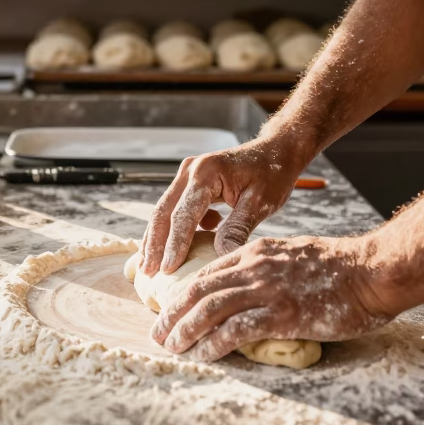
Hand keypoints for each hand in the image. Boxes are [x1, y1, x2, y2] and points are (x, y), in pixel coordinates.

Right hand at [140, 137, 305, 276]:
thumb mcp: (261, 202)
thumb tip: (221, 256)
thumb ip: (238, 227)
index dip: (175, 244)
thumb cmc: (271, 174)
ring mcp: (187, 175)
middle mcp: (190, 171)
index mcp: (206, 173)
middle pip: (163, 212)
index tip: (168, 270)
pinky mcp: (189, 184)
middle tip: (148, 273)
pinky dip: (171, 231)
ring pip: (164, 211)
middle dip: (155, 244)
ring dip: (157, 239)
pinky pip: (174, 210)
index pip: (184, 214)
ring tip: (150, 267)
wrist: (275, 151)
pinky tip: (173, 251)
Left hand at [150, 235, 395, 360]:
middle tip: (158, 330)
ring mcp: (266, 290)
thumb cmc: (342, 266)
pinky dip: (213, 344)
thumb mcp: (294, 254)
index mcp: (257, 252)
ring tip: (171, 345)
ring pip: (210, 309)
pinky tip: (202, 354)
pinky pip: (235, 330)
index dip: (184, 291)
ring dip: (185, 329)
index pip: (208, 271)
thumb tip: (251, 284)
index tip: (169, 307)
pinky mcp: (280, 314)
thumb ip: (269, 266)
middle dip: (173, 311)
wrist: (372, 270)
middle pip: (200, 290)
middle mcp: (255, 268)